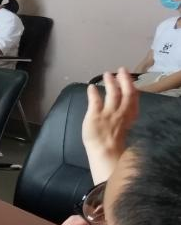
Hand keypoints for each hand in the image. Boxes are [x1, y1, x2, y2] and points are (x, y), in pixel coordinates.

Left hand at [84, 68, 137, 183]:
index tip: (129, 79)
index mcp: (129, 118)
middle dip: (124, 80)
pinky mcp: (95, 116)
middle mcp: (121, 114)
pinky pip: (95, 101)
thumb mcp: (123, 130)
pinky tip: (91, 87)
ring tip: (107, 75)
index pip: (133, 100)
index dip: (132, 88)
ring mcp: (108, 114)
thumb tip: (122, 111)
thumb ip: (124, 119)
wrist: (105, 154)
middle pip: (126, 93)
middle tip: (121, 70)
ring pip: (112, 94)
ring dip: (110, 83)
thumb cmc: (112, 146)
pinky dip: (93, 93)